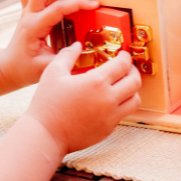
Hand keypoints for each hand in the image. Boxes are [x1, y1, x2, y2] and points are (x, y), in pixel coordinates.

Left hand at [0, 0, 96, 86]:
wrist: (9, 67)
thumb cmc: (27, 69)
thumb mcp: (47, 69)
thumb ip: (65, 59)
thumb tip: (84, 48)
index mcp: (34, 28)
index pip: (57, 9)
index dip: (77, 4)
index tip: (94, 4)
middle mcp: (29, 14)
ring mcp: (27, 9)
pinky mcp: (28, 7)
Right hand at [25, 42, 141, 153]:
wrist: (45, 135)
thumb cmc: (47, 105)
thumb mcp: (53, 73)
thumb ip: (67, 55)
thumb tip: (77, 45)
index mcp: (96, 82)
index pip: (122, 65)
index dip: (125, 57)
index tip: (122, 55)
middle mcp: (108, 99)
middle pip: (135, 82)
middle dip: (133, 71)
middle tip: (126, 68)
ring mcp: (110, 116)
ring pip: (135, 100)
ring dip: (132, 90)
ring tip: (123, 86)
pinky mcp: (108, 129)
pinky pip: (124, 114)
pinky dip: (122, 105)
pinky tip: (110, 101)